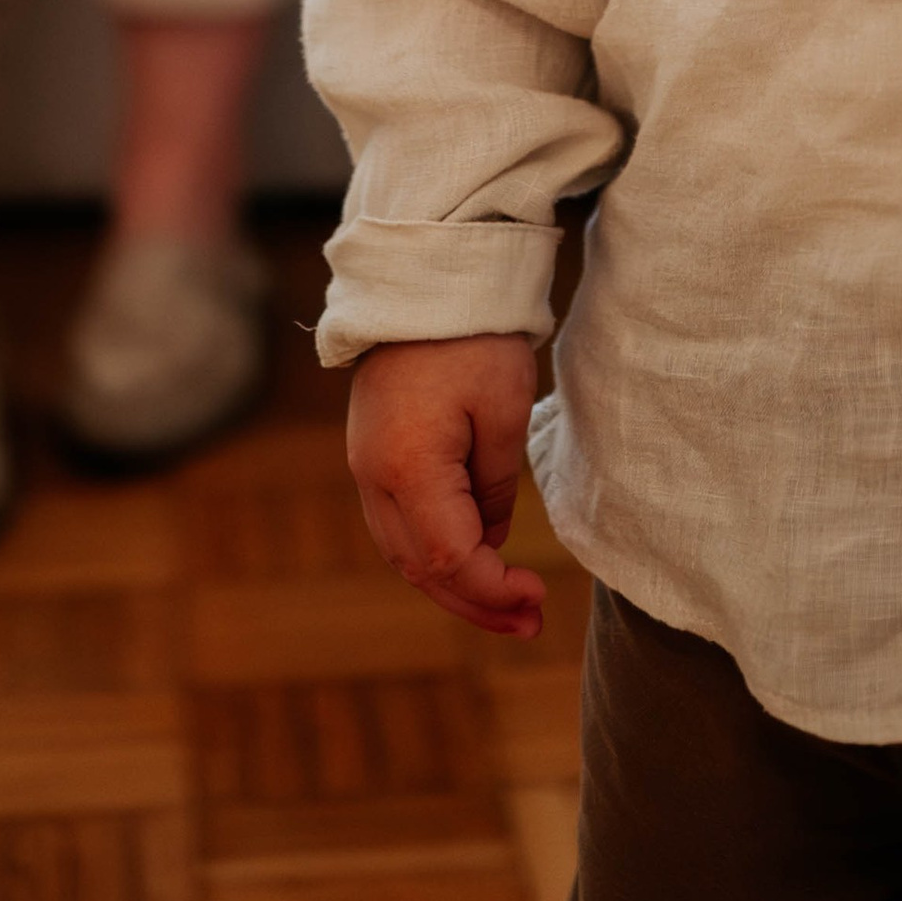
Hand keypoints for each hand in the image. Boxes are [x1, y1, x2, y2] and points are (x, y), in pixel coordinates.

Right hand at [347, 334, 545, 638]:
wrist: (421, 277)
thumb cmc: (471, 336)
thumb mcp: (503, 410)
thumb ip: (496, 488)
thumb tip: (489, 540)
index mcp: (407, 468)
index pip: (449, 560)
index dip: (493, 590)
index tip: (537, 597)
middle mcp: (372, 476)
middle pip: (419, 569)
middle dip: (476, 603)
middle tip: (529, 623)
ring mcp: (364, 465)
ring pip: (404, 553)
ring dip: (453, 584)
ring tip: (507, 606)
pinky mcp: (370, 452)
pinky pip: (398, 525)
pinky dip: (433, 552)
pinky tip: (474, 559)